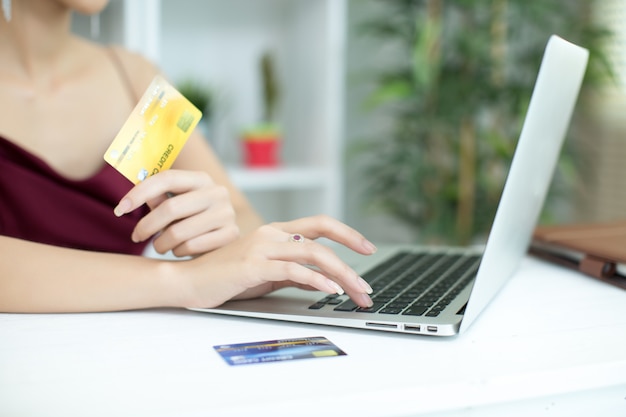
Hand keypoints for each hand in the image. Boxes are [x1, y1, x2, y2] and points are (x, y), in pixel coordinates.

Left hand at [114, 170, 238, 256]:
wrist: (226, 242)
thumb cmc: (194, 220)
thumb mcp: (177, 205)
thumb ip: (159, 198)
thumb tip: (131, 196)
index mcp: (201, 179)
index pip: (167, 178)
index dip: (140, 192)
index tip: (121, 208)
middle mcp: (218, 192)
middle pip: (170, 207)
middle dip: (146, 225)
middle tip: (136, 236)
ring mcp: (227, 213)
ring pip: (179, 232)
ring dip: (161, 243)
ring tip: (160, 245)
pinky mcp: (231, 235)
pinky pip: (192, 246)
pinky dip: (179, 252)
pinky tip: (181, 250)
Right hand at [175, 215, 376, 308]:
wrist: (187, 280)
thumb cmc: (225, 277)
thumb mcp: (266, 273)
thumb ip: (292, 271)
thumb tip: (321, 279)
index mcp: (276, 232)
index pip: (320, 224)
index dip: (347, 233)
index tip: (367, 248)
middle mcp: (272, 233)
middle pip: (323, 238)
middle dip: (351, 262)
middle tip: (367, 286)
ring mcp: (263, 247)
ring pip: (314, 253)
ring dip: (342, 274)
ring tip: (355, 292)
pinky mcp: (254, 265)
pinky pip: (294, 270)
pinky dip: (317, 280)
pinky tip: (330, 291)